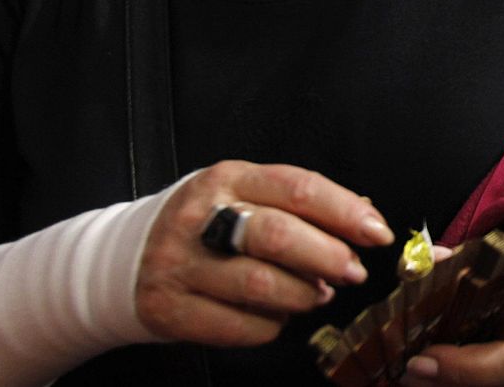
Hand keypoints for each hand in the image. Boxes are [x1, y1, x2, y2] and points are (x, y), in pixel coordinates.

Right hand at [135, 162, 393, 347]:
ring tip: (318, 295)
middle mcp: (200, 217)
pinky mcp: (168, 308)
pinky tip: (277, 316)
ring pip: (258, 284)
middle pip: (277, 235)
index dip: (344, 211)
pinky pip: (235, 326)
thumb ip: (300, 203)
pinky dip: (269, 325)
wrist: (126, 257)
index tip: (377, 232)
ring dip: (302, 295)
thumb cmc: (206, 223)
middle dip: (327, 256)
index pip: (296, 188)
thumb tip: (364, 214)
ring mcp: (179, 264)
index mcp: (228, 178)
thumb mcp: (245, 194)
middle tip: (354, 271)